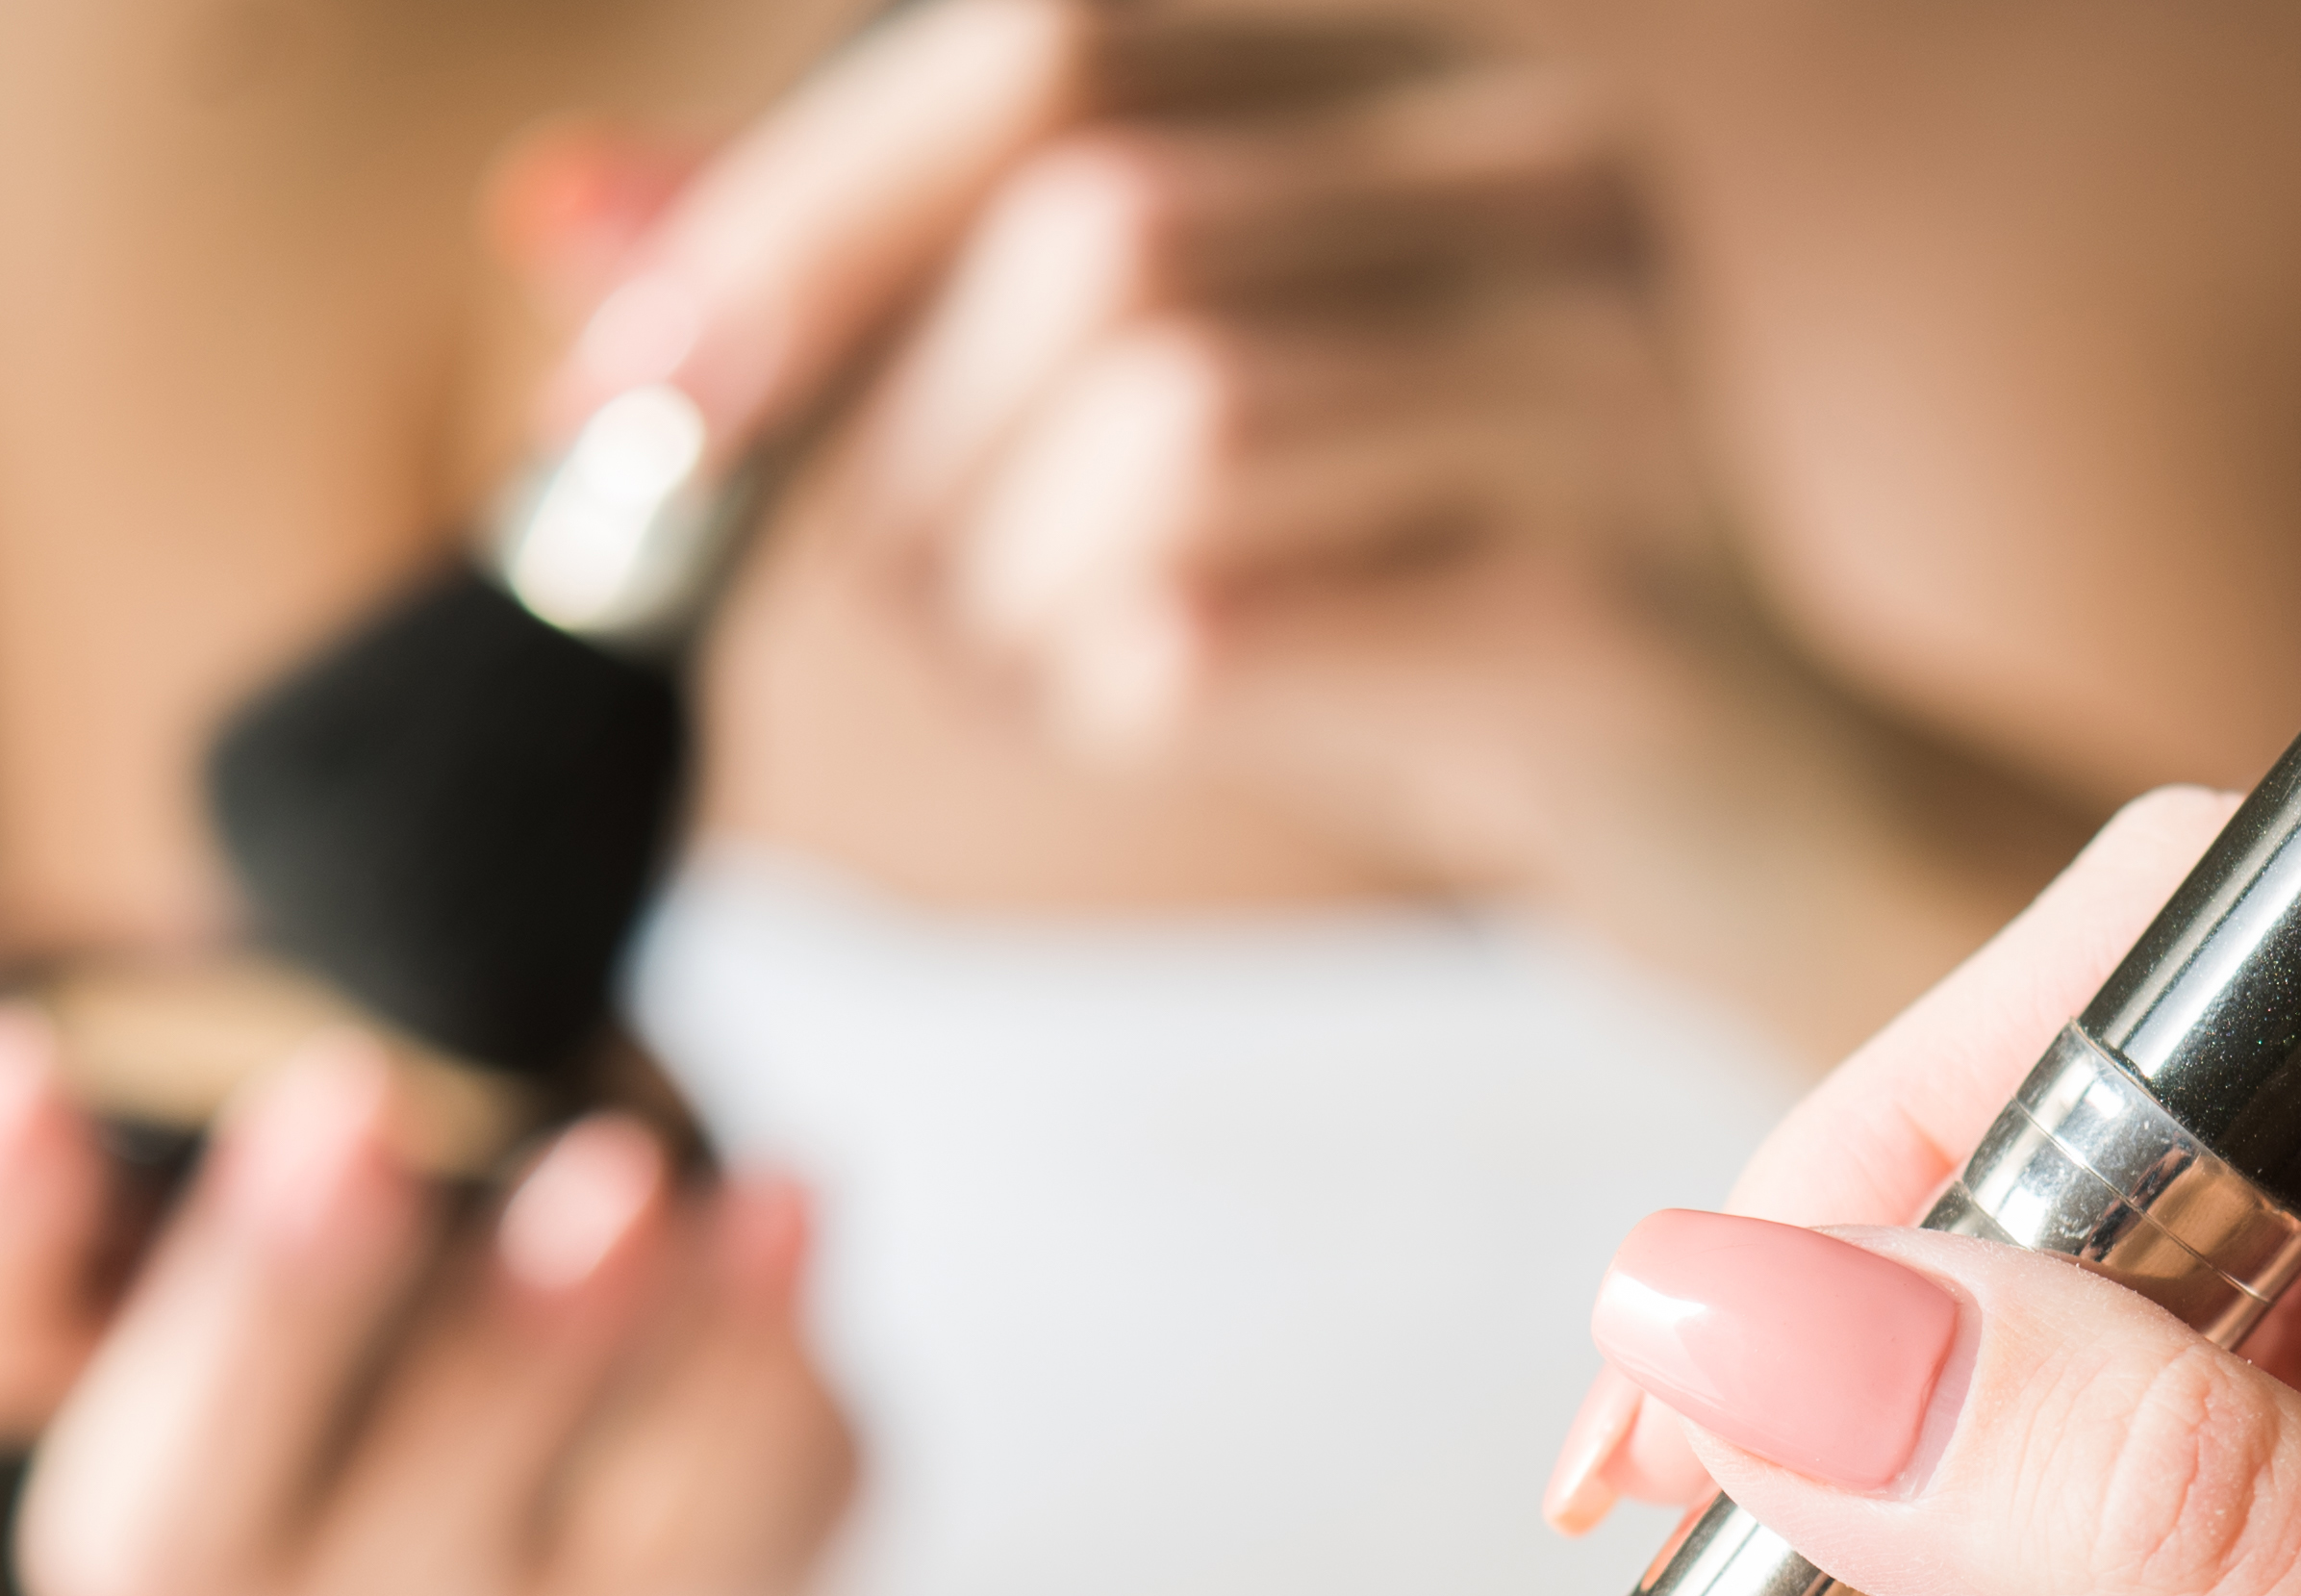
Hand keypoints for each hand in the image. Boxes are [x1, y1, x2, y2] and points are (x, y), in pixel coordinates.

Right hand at [0, 878, 857, 1595]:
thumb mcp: (217, 1054)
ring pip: (451, 1538)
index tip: (15, 1072)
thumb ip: (5, 989)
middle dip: (256, 1317)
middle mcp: (234, 1569)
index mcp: (74, 1392)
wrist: (650, 1395)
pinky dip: (751, 1362)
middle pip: (164, 1523)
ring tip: (620, 1171)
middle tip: (343, 1105)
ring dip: (536, 1347)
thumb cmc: (395, 1186)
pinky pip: (705, 1527)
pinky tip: (789, 1202)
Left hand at [508, 1, 2088, 1048]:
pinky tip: (1154, 721)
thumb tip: (563, 210)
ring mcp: (1608, 382)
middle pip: (1095, 231)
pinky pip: (1232, 623)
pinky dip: (1119, 694)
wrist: (1737, 814)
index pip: (1046, 42)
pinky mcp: (1609, 609)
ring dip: (1018, 593)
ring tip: (1049, 670)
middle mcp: (1544, 168)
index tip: (634, 386)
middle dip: (911, 441)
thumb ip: (873, 290)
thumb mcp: (1122, 410)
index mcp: (1420, 68)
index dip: (804, 206)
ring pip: (1162, 428)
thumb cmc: (1405, 590)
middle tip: (888, 600)